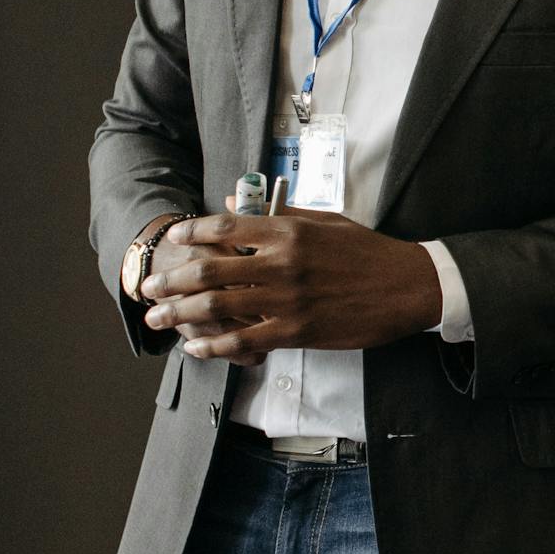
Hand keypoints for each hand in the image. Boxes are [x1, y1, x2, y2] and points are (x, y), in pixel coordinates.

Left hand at [142, 203, 443, 361]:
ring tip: (158, 319)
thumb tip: (234, 205)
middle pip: (210, 271)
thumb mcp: (325, 221)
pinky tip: (197, 348)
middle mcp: (281, 263)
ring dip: (181, 314)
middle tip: (148, 288)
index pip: (225, 228)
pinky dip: (217, 346)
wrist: (406, 286)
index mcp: (288, 231)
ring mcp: (287, 300)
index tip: (173, 237)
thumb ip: (280, 214)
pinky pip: (246, 341)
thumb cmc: (367, 252)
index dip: (192, 233)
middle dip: (172, 280)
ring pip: (220, 307)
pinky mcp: (298, 331)